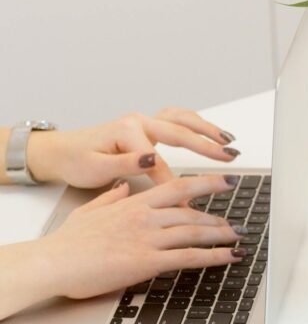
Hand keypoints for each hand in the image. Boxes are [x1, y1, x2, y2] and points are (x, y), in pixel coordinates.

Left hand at [26, 108, 239, 186]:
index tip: (189, 204)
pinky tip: (210, 132)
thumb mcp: (96, 167)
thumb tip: (151, 159)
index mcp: (127, 131)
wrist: (61, 152)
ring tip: (228, 141)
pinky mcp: (146, 127)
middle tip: (228, 158)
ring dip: (207, 129)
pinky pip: (177, 120)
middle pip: (180, 132)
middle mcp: (138, 122)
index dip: (175, 185)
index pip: (160, 163)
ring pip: (182, 120)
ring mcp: (143, 122)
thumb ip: (125, 164)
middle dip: (207, 146)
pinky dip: (196, 124)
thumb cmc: (76, 161)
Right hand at [38, 175, 245, 299]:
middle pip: (191, 210)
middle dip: (219, 214)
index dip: (204, 183)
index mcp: (132, 203)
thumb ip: (111, 197)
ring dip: (221, 235)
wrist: (54, 261)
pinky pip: (188, 257)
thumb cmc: (67, 242)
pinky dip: (214, 256)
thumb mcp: (90, 210)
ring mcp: (147, 238)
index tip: (224, 180)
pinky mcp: (147, 261)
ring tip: (239, 238)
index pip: (176, 187)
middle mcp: (144, 217)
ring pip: (194, 231)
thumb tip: (124, 186)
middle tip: (237, 218)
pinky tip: (229, 257)